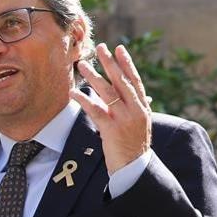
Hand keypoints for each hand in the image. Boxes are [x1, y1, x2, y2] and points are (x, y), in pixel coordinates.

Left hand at [70, 43, 152, 172]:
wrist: (134, 169)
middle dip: (110, 63)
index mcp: (142, 107)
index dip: (127, 64)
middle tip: (101, 47)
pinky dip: (84, 100)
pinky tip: (74, 92)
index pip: (135, 80)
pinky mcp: (112, 129)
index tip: (119, 49)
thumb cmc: (134, 147)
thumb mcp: (139, 125)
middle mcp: (135, 110)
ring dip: (94, 77)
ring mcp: (124, 119)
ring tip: (83, 65)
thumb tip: (141, 96)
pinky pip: (95, 110)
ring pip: (107, 92)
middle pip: (121, 81)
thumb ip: (136, 109)